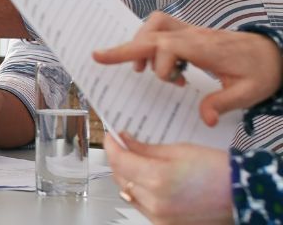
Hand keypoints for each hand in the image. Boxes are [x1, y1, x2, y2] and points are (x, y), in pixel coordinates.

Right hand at [93, 11, 282, 124]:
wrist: (274, 53)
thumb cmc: (262, 71)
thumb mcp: (249, 92)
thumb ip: (223, 103)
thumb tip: (203, 118)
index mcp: (204, 47)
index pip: (167, 45)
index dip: (161, 65)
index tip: (173, 84)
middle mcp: (192, 35)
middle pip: (151, 33)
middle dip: (124, 46)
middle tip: (98, 58)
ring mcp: (190, 32)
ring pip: (153, 25)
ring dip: (140, 42)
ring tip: (142, 69)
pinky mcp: (190, 35)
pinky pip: (161, 29)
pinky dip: (151, 42)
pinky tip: (163, 67)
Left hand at [104, 132, 231, 224]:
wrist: (242, 195)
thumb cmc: (218, 171)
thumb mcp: (179, 150)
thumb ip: (146, 148)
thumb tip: (124, 141)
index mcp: (158, 179)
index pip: (120, 160)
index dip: (112, 146)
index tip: (111, 137)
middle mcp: (155, 202)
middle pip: (121, 178)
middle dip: (119, 160)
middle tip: (123, 146)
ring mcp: (160, 217)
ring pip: (129, 193)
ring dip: (128, 177)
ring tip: (137, 162)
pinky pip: (143, 206)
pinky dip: (141, 193)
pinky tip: (149, 181)